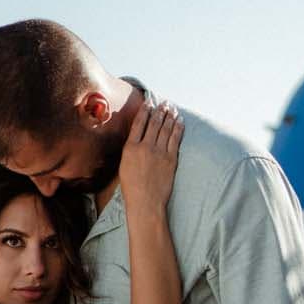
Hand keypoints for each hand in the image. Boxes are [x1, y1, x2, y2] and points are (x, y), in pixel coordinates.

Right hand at [118, 99, 182, 215]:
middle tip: (164, 102)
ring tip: (172, 108)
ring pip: (165, 128)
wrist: (146, 201)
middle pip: (154, 123)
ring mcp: (159, 152)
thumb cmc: (132, 187)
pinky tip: (179, 121)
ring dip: (169, 116)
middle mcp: (145, 147)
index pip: (139, 123)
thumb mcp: (124, 165)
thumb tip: (136, 138)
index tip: (149, 102)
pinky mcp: (171, 159)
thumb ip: (130, 150)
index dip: (145, 111)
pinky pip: (175, 139)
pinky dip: (178, 128)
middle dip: (160, 111)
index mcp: (130, 148)